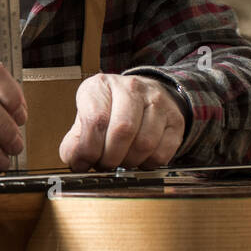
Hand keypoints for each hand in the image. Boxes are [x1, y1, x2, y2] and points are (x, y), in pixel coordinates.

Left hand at [59, 74, 185, 171]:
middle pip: (122, 131)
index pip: (96, 120)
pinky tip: (137, 159)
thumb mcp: (86, 117)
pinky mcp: (175, 120)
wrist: (144, 95)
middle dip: (109, 158)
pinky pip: (162, 153)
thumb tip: (74, 160)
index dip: (88, 149)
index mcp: (101, 86)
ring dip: (128, 162)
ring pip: (144, 144)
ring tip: (119, 161)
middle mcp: (131, 88)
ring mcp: (157, 102)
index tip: (83, 163)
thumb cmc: (109, 109)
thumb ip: (75, 140)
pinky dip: (146, 164)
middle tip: (103, 165)